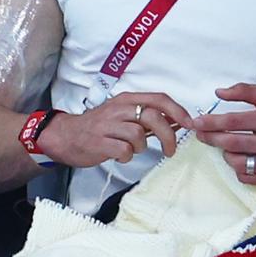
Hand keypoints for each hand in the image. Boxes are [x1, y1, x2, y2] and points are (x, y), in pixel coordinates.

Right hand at [39, 92, 191, 166]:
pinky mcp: (99, 142)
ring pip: (139, 135)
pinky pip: (124, 151)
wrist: (65, 136)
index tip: (189, 125)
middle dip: (168, 136)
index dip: (178, 111)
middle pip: (153, 117)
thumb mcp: (124, 115)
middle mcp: (119, 109)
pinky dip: (126, 157)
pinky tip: (120, 156)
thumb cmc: (99, 127)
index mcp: (127, 99)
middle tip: (170, 151)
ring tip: (132, 149)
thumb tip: (178, 121)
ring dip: (141, 147)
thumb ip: (149, 118)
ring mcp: (108, 125)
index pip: (159, 99)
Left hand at [193, 83, 255, 186]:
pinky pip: (246, 177)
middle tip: (201, 135)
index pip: (234, 121)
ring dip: (226, 154)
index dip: (212, 122)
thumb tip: (219, 92)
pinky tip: (241, 159)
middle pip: (232, 143)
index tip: (197, 122)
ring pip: (238, 162)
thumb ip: (245, 91)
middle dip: (211, 138)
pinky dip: (239, 168)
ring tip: (227, 146)